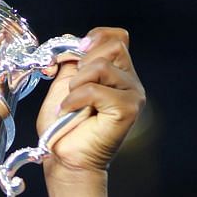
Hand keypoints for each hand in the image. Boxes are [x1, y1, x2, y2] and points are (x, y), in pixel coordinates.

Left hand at [35, 27, 144, 180]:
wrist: (65, 159)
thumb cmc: (63, 127)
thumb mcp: (64, 84)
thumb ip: (72, 61)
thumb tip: (75, 42)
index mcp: (117, 73)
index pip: (118, 37)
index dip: (97, 38)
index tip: (77, 54)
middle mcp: (130, 82)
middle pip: (115, 46)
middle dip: (85, 62)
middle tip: (73, 87)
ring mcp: (133, 95)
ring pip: (104, 65)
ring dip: (78, 82)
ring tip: (71, 103)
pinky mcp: (128, 109)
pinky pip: (97, 89)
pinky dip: (76, 99)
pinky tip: (70, 112)